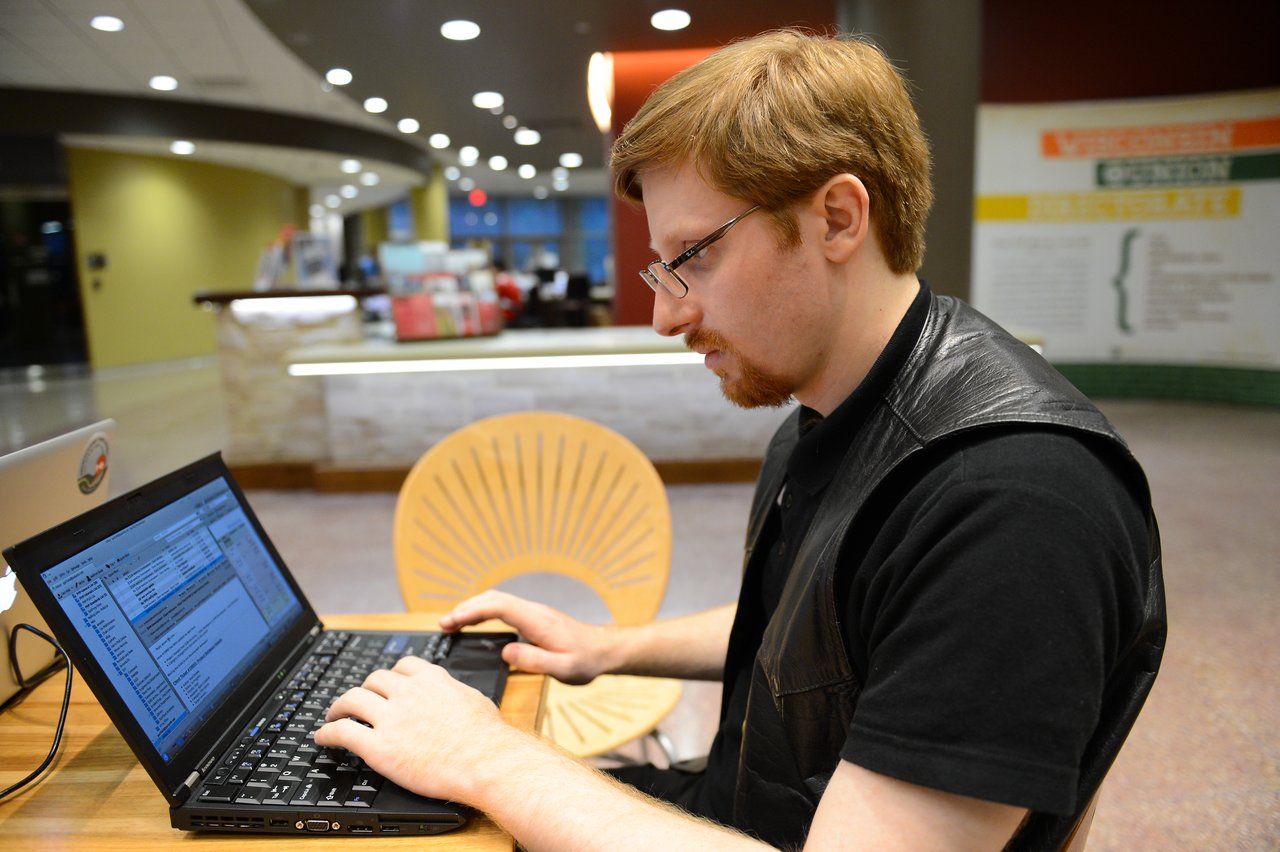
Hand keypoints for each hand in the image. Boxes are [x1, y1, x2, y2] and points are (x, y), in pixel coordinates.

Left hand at [315, 655, 521, 803]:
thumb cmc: (487, 737)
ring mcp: (391, 718)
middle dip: (364, 689)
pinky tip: (323, 738)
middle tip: (359, 701)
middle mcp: (408, 693)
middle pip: (373, 680)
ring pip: (351, 699)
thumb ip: (455, 691)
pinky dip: (327, 733)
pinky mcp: (378, 746)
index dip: (390, 676)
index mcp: (432, 679)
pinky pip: (342, 732)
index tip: (385, 685)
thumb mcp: (474, 699)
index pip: (402, 666)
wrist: (485, 762)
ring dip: (338, 707)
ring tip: (333, 715)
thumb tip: (453, 692)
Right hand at [438, 589, 613, 684]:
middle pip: (493, 599)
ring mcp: (533, 613)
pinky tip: (476, 624)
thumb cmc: (587, 660)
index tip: (451, 623)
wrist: (605, 650)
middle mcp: (533, 611)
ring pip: (497, 601)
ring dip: (473, 608)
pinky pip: (503, 609)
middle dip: (465, 608)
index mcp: (537, 620)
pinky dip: (484, 612)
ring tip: (452, 624)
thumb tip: (505, 652)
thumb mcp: (564, 667)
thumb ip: (535, 660)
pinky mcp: (534, 619)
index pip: (497, 607)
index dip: (471, 612)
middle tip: (443, 625)